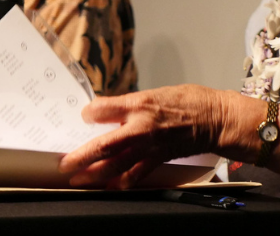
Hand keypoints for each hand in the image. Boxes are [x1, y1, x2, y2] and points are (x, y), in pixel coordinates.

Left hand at [58, 84, 222, 188]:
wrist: (215, 118)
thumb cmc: (187, 102)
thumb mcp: (154, 93)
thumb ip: (129, 105)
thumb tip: (106, 114)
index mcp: (139, 104)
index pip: (102, 109)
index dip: (88, 114)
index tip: (82, 117)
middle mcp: (141, 126)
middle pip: (104, 145)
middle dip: (81, 156)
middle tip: (64, 164)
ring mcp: (149, 146)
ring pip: (116, 164)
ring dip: (94, 174)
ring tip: (78, 179)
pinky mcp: (159, 158)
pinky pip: (136, 174)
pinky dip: (121, 182)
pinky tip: (109, 186)